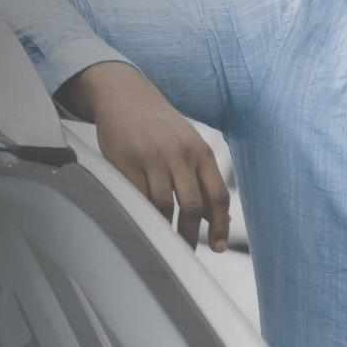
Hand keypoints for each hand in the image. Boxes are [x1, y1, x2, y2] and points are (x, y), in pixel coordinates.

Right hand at [58, 62, 229, 250]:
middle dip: (192, 235)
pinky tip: (147, 224)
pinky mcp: (127, 162)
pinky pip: (138, 198)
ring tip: (167, 242)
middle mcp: (181, 154)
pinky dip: (145, 216)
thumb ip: (204, 181)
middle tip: (188, 252)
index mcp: (202, 152)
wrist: (125, 94)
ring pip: (165, 206)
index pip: (218, 196)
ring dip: (167, 230)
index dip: (221, 226)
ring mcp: (154, 158)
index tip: (218, 246)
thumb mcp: (190, 147)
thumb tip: (220, 218)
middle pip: (193, 206)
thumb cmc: (160, 126)